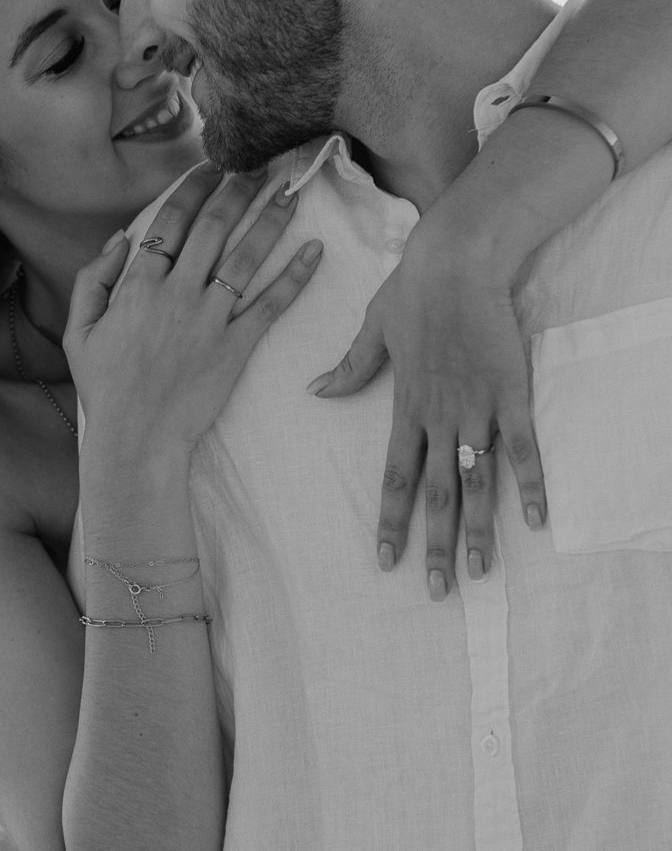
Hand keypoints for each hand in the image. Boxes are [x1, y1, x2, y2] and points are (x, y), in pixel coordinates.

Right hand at [66, 164, 322, 454]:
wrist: (137, 440)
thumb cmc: (105, 388)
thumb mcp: (79, 331)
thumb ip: (94, 280)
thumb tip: (120, 239)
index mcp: (138, 285)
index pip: (171, 221)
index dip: (194, 188)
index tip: (211, 166)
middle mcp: (176, 293)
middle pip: (214, 227)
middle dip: (238, 189)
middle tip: (259, 165)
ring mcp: (209, 319)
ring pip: (246, 256)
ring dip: (271, 219)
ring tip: (290, 190)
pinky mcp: (236, 347)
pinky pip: (271, 305)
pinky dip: (295, 276)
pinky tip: (315, 250)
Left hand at [310, 224, 545, 598]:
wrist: (457, 259)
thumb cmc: (413, 289)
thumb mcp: (371, 328)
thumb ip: (350, 367)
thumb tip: (315, 391)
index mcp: (405, 405)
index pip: (394, 476)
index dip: (390, 520)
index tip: (385, 560)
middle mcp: (439, 415)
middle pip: (437, 492)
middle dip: (435, 544)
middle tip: (436, 590)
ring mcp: (477, 406)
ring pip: (477, 480)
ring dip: (479, 529)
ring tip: (480, 573)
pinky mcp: (511, 391)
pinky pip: (523, 446)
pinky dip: (530, 483)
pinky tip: (536, 519)